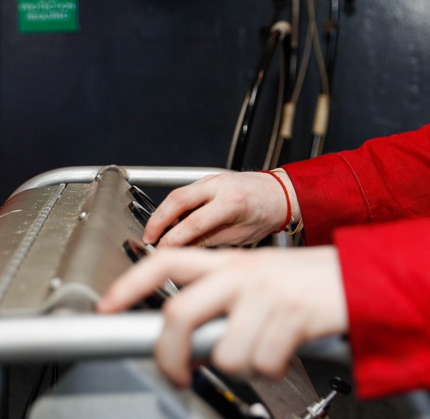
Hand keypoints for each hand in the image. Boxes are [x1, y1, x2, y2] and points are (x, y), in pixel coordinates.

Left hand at [97, 246, 347, 386]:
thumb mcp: (264, 277)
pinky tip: (286, 349)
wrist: (363, 276)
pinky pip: (263, 362)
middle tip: (177, 372)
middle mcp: (246, 273)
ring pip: (224, 352)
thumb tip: (191, 339)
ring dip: (244, 363)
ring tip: (264, 348)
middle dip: (170, 355)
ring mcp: (268, 294)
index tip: (106, 306)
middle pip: (180, 313)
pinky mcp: (293, 315)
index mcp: (233, 260)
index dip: (131, 283)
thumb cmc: (313, 282)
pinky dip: (273, 367)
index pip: (169, 262)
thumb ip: (226, 297)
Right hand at [145, 171, 296, 247]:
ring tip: (154, 233)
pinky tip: (169, 221)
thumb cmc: (267, 213)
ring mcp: (214, 179)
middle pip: (178, 200)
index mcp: (233, 202)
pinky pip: (186, 191)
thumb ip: (210, 240)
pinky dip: (174, 206)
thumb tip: (184, 251)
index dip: (174, 239)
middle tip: (148, 239)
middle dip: (157, 221)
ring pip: (178, 193)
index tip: (162, 251)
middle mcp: (221, 185)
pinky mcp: (210, 178)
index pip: (194, 222)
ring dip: (162, 212)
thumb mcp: (242, 235)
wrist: (282, 192)